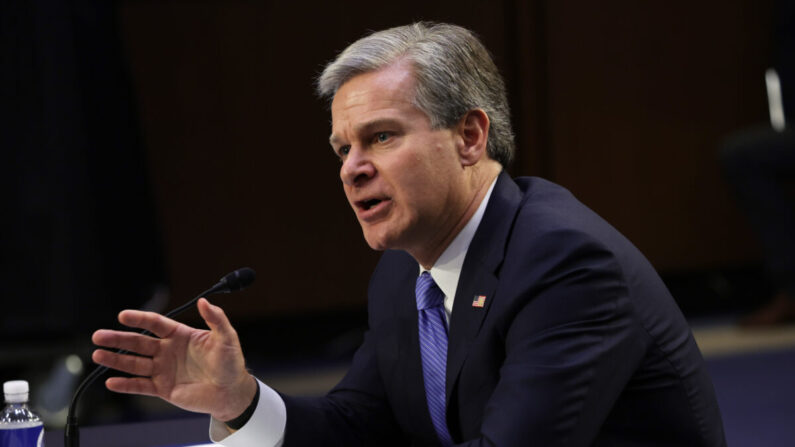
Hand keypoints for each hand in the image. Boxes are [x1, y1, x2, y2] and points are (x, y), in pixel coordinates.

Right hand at [91, 298, 256, 420]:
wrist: (231, 392)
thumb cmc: (231, 363)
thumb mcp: (226, 338)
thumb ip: (216, 319)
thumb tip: (204, 301)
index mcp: (180, 335)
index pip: (155, 324)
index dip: (140, 319)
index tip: (123, 315)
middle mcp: (168, 351)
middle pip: (139, 343)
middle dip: (118, 339)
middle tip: (99, 336)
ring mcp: (164, 370)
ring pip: (135, 363)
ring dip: (116, 360)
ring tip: (97, 354)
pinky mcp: (163, 388)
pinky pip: (141, 385)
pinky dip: (126, 385)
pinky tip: (111, 381)